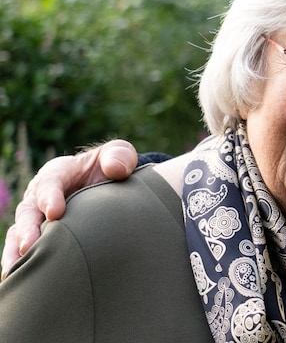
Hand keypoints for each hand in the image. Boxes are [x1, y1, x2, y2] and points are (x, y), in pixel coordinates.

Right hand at [1, 140, 137, 278]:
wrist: (108, 183)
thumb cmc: (111, 167)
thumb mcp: (118, 155)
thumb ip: (120, 156)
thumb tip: (116, 170)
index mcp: (58, 173)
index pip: (49, 183)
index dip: (50, 197)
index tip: (55, 213)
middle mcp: (40, 195)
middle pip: (28, 212)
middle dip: (28, 229)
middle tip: (31, 246)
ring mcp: (36, 216)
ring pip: (19, 233)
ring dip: (16, 251)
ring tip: (17, 269)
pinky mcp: (38, 235)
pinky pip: (22, 249)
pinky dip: (19, 262)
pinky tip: (20, 278)